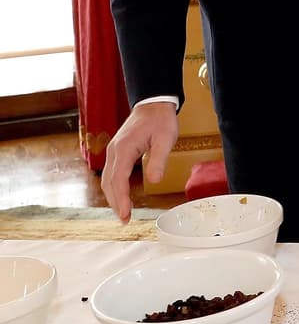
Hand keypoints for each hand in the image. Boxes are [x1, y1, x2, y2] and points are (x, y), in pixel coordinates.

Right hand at [101, 101, 178, 223]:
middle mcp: (114, 151)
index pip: (118, 180)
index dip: (121, 200)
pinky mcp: (117, 150)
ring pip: (107, 179)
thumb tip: (155, 181)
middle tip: (124, 220)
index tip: (126, 215)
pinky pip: (111, 173)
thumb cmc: (161, 119)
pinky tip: (120, 196)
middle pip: (109, 183)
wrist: (154, 103)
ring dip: (113, 197)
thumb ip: (159, 159)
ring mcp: (113, 150)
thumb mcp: (166, 138)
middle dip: (115, 203)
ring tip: (122, 213)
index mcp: (124, 149)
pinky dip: (113, 187)